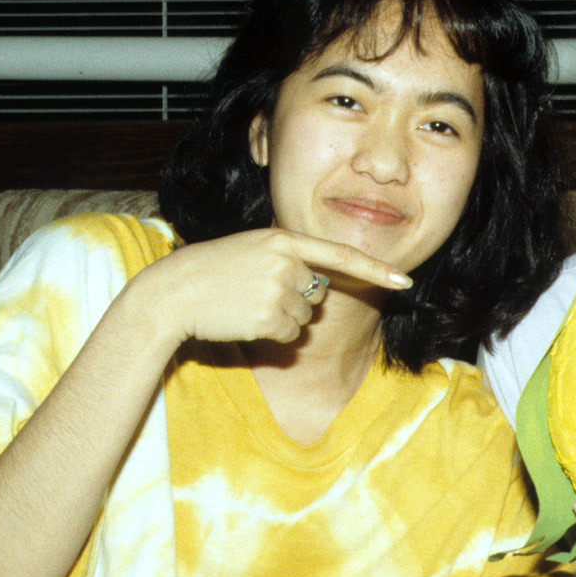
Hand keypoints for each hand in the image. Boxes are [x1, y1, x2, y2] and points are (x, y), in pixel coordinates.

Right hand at [131, 227, 411, 348]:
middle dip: (295, 299)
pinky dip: (270, 335)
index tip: (404, 281)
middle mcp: (286, 262)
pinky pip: (288, 337)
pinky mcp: (269, 318)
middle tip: (255, 292)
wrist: (172, 292)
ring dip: (280, 318)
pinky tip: (244, 320)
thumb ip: (288, 260)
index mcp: (283, 239)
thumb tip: (319, 287)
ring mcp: (278, 291)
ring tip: (245, 304)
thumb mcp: (252, 251)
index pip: (340, 254)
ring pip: (303, 318)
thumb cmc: (211, 272)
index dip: (375, 269)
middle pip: (317, 293)